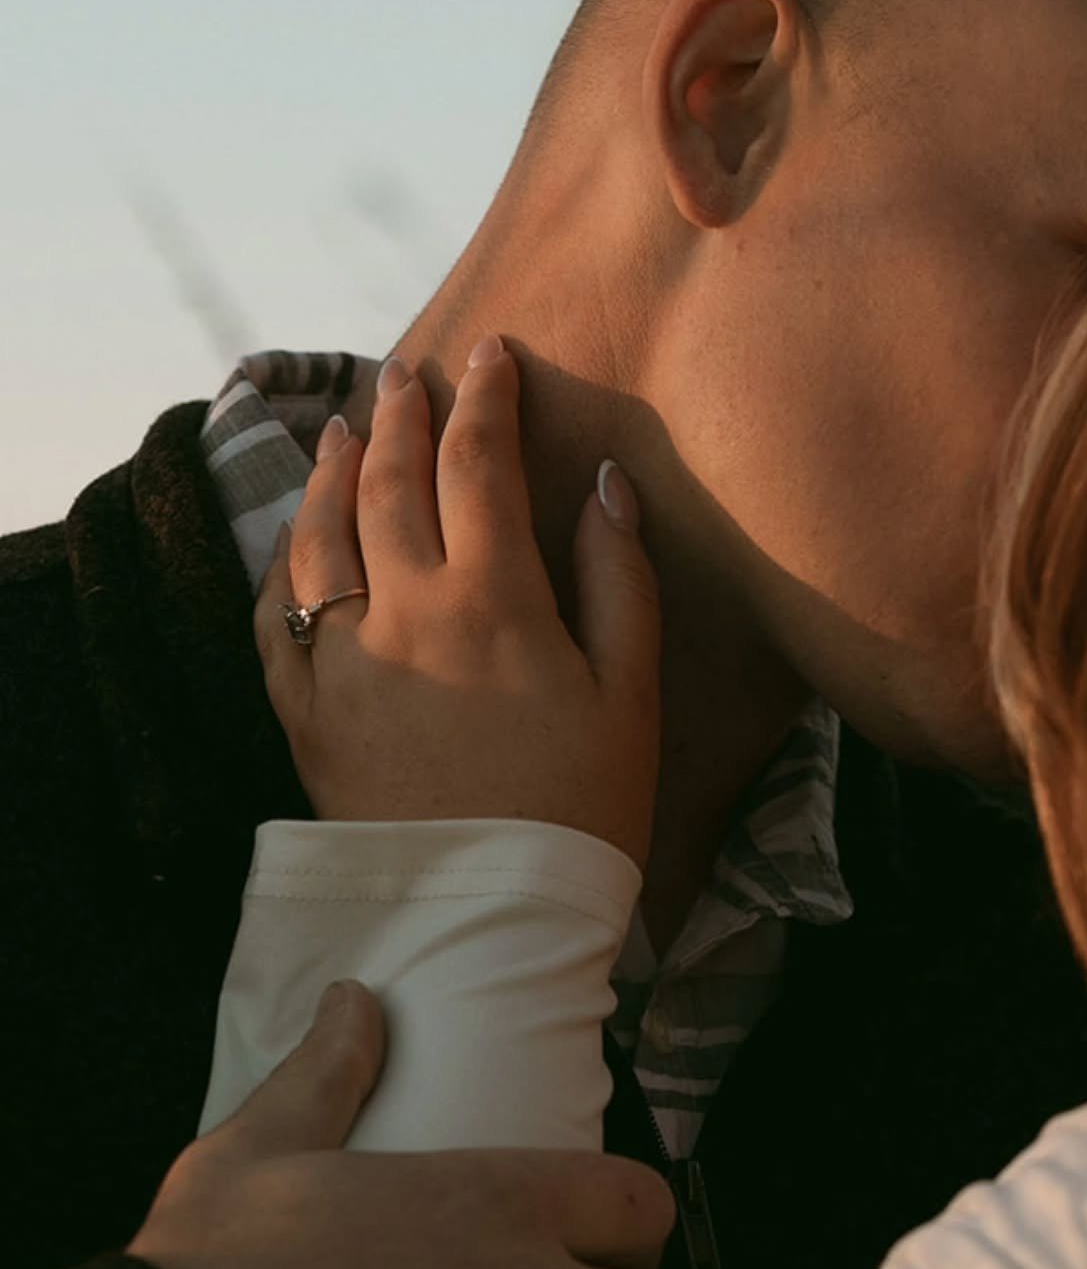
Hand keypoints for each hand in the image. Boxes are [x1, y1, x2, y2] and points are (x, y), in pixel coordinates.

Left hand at [256, 341, 660, 868]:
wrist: (495, 916)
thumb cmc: (584, 807)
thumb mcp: (629, 693)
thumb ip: (617, 580)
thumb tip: (606, 484)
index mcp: (493, 598)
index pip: (478, 463)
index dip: (484, 397)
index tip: (490, 352)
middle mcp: (405, 613)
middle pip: (391, 483)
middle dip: (402, 415)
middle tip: (407, 374)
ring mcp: (344, 662)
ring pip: (321, 537)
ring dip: (332, 473)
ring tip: (345, 432)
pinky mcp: (306, 716)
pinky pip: (277, 621)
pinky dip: (282, 568)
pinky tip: (293, 546)